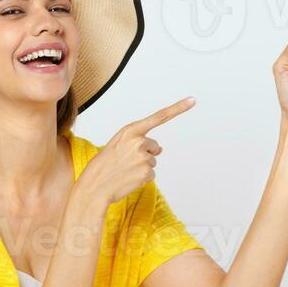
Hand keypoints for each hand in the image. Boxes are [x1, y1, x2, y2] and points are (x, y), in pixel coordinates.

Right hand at [77, 96, 195, 206]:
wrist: (94, 186)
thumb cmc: (104, 165)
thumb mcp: (118, 145)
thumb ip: (138, 141)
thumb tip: (161, 149)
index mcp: (130, 130)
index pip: (158, 117)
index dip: (178, 108)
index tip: (193, 100)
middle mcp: (139, 141)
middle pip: (154, 146)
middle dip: (144, 154)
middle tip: (125, 161)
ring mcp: (144, 157)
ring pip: (152, 161)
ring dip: (141, 167)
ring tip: (124, 170)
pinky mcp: (147, 172)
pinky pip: (151, 174)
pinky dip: (142, 178)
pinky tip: (128, 179)